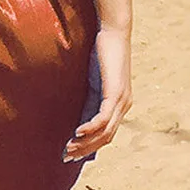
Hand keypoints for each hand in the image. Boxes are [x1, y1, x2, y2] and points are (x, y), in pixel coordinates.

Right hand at [64, 25, 131, 161]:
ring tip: (68, 149)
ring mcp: (121, 101)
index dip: (89, 147)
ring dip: (85, 143)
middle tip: (66, 156)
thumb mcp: (94, 81)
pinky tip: (76, 133)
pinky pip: (103, 118)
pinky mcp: (115, 93)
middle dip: (85, 150)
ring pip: (105, 132)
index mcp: (119, 104)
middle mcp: (124, 105)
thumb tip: (77, 115)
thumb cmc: (102, 53)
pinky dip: (89, 128)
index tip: (70, 154)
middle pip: (106, 138)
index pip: (106, 134)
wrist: (113, 32)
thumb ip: (89, 98)